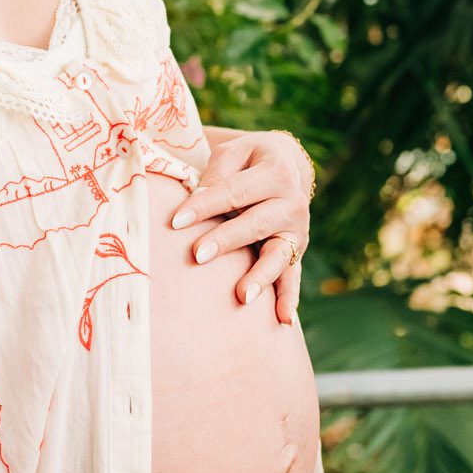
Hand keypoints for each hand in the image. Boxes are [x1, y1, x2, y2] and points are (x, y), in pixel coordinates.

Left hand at [168, 128, 313, 325]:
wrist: (286, 165)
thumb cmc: (246, 161)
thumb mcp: (232, 153)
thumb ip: (217, 174)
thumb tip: (195, 201)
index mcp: (276, 171)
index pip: (235, 191)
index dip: (205, 205)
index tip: (176, 221)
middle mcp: (292, 202)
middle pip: (256, 223)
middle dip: (226, 240)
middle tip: (198, 255)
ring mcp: (296, 230)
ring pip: (278, 255)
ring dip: (260, 276)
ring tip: (243, 296)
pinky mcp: (296, 250)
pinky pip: (293, 275)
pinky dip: (290, 297)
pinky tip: (283, 320)